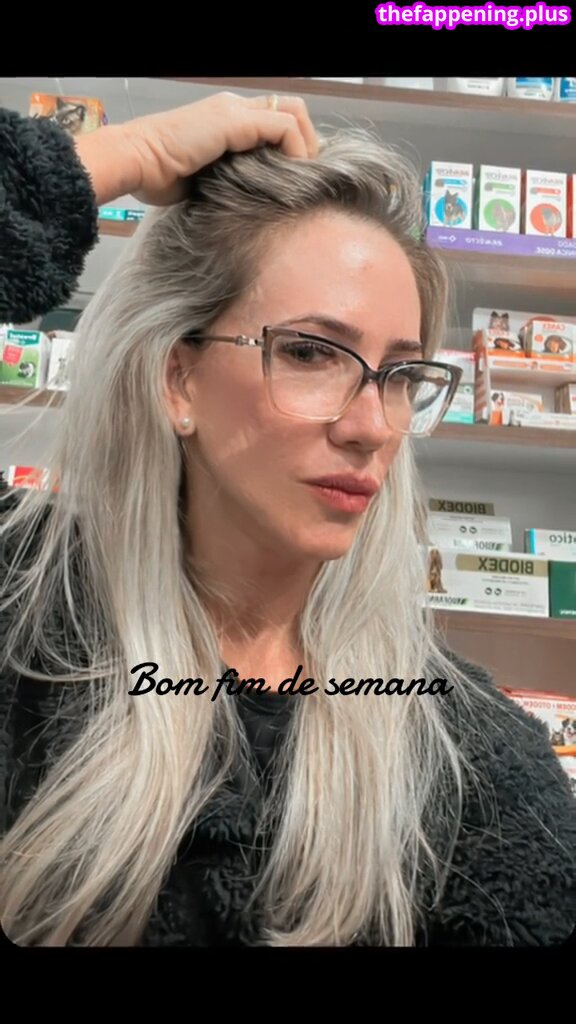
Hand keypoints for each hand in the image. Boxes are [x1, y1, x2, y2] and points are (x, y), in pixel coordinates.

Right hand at [75, 91, 318, 206]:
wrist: (135, 162)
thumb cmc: (156, 177)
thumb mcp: (202, 179)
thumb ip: (227, 180)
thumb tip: (248, 203)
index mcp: (225, 120)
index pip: (274, 121)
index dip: (292, 147)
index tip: (296, 180)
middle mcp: (234, 108)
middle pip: (291, 110)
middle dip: (307, 143)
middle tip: (306, 179)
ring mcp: (235, 111)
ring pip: (294, 113)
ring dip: (306, 147)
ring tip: (303, 180)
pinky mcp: (236, 121)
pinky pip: (284, 128)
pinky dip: (296, 152)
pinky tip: (291, 177)